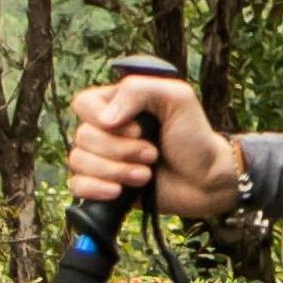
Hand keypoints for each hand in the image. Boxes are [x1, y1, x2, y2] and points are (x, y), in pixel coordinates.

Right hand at [66, 69, 242, 220]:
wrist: (206, 180)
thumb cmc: (194, 136)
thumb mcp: (176, 98)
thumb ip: (139, 90)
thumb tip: (104, 119)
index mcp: (116, 104)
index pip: (83, 104)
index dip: (102, 118)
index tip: (138, 129)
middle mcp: (105, 130)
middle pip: (83, 136)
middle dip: (121, 150)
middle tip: (153, 154)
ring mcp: (102, 159)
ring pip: (79, 162)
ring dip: (116, 171)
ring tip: (146, 175)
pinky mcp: (102, 186)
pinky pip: (77, 186)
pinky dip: (96, 190)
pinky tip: (120, 192)